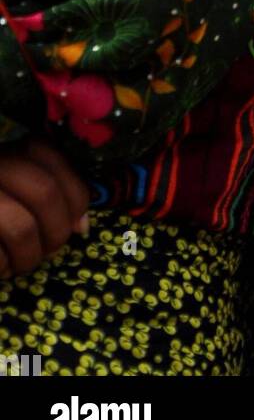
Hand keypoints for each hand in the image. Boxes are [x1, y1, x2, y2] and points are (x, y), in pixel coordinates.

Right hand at [0, 137, 89, 277]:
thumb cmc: (0, 215)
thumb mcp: (17, 197)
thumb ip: (51, 199)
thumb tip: (81, 226)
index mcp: (5, 151)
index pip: (52, 157)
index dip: (74, 193)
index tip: (75, 221)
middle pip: (44, 192)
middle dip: (57, 231)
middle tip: (48, 250)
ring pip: (22, 228)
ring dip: (29, 257)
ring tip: (19, 264)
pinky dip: (2, 268)